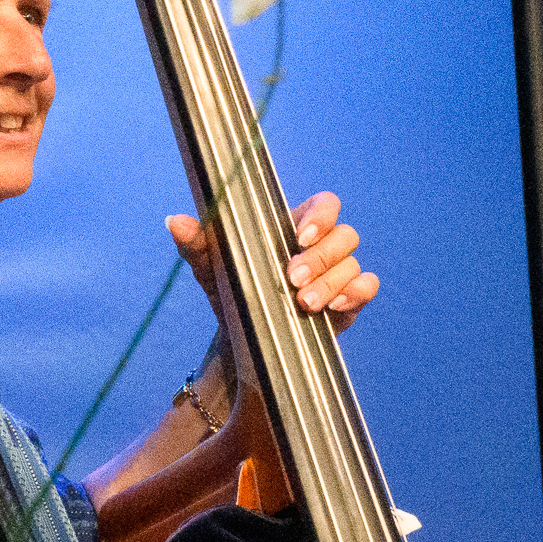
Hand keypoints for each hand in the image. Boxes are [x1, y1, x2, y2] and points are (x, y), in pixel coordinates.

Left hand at [165, 190, 379, 335]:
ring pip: (352, 264)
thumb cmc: (229, 291)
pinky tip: (334, 307)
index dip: (321, 216)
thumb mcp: (209, 266)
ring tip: (303, 304)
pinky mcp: (349, 300)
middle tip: (292, 279)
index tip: (300, 236)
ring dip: (331, 282)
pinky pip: (368, 286)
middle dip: (320, 258)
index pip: (324, 205)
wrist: (242, 337)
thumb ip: (195, 242)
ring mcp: (338, 274)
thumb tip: (174, 221)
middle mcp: (322, 247)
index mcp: (294, 226)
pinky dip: (356, 293)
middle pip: (344, 235)